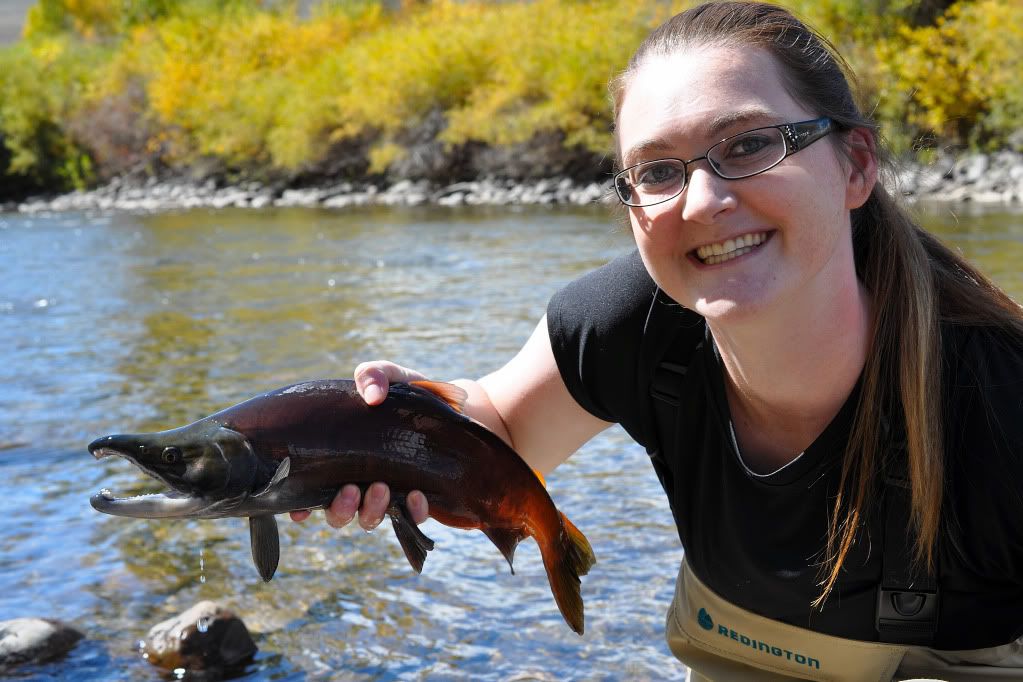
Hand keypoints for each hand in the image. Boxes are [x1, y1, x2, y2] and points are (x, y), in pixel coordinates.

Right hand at [288, 360, 429, 528]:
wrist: (450, 405)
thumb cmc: (406, 393)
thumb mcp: (389, 375)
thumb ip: (373, 374)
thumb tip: (372, 396)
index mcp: (340, 459)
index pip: (311, 492)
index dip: (300, 506)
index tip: (299, 509)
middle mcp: (359, 483)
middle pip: (338, 513)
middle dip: (340, 508)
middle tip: (351, 489)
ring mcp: (387, 494)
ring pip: (368, 519)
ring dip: (370, 510)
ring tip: (381, 487)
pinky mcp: (417, 499)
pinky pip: (412, 516)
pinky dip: (413, 511)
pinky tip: (417, 495)